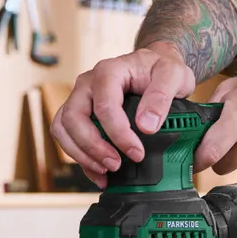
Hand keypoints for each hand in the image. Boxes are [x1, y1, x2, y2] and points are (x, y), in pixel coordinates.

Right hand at [50, 45, 195, 187]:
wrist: (155, 64)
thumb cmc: (161, 67)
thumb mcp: (172, 75)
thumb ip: (161, 97)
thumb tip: (146, 126)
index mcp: (109, 71)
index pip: (104, 105)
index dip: (118, 133)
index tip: (137, 152)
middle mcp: (88, 83)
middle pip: (74, 117)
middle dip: (92, 146)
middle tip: (115, 164)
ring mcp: (81, 97)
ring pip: (64, 128)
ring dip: (81, 153)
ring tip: (105, 171)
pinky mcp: (81, 112)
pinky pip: (68, 136)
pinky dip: (80, 157)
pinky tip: (99, 172)